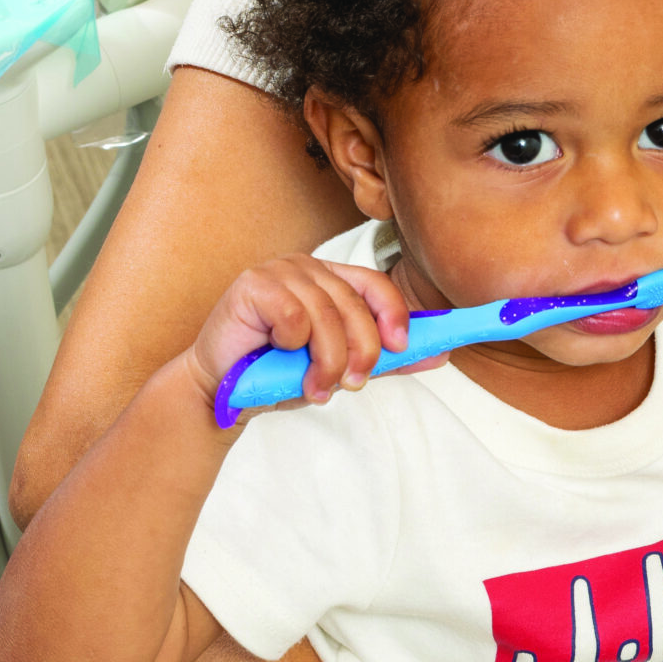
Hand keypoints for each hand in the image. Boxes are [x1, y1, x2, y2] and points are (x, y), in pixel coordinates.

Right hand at [183, 256, 422, 409]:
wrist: (221, 392)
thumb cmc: (277, 375)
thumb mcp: (340, 367)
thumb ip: (386, 359)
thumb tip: (440, 353)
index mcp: (331, 280)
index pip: (377, 285)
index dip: (395, 314)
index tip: (402, 347)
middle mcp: (308, 269)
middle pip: (356, 305)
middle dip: (361, 352)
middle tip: (351, 384)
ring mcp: (280, 271)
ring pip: (327, 315)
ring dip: (326, 361)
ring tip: (314, 387)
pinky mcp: (253, 283)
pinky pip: (293, 315)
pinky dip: (290, 344)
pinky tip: (274, 354)